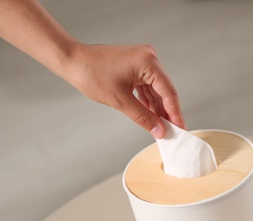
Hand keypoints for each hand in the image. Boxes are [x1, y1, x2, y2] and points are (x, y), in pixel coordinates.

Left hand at [63, 43, 185, 137]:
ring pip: (156, 90)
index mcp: (148, 62)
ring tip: (161, 126)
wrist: (73, 61)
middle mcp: (149, 58)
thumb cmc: (91, 74)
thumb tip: (159, 130)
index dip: (175, 113)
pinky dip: (148, 101)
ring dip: (157, 108)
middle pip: (164, 91)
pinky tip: (151, 115)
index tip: (180, 128)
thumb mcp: (120, 100)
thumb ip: (143, 117)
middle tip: (172, 131)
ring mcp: (142, 61)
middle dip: (167, 112)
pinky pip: (146, 86)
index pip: (168, 92)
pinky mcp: (135, 66)